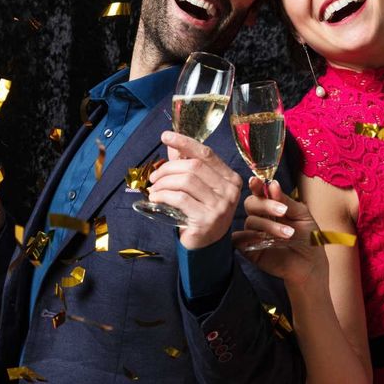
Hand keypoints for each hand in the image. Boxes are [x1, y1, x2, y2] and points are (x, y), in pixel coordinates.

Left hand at [148, 131, 243, 249]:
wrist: (206, 247)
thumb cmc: (200, 213)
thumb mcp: (197, 188)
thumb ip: (187, 166)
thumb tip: (172, 145)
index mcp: (230, 178)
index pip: (206, 153)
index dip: (185, 142)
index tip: (165, 136)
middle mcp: (230, 190)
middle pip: (193, 166)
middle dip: (168, 168)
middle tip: (153, 177)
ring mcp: (221, 206)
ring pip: (186, 181)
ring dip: (163, 182)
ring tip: (153, 189)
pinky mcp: (207, 219)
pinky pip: (180, 198)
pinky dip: (163, 195)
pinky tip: (155, 198)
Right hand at [233, 178, 327, 286]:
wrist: (311, 264)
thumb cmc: (308, 238)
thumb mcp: (302, 214)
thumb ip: (286, 200)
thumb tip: (272, 184)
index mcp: (272, 207)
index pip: (259, 193)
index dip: (256, 186)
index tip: (256, 181)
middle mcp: (261, 218)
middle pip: (250, 203)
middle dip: (266, 205)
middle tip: (283, 211)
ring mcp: (254, 234)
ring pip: (250, 221)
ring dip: (269, 225)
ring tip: (289, 233)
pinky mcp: (249, 249)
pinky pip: (239, 239)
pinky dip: (249, 236)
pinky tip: (263, 239)